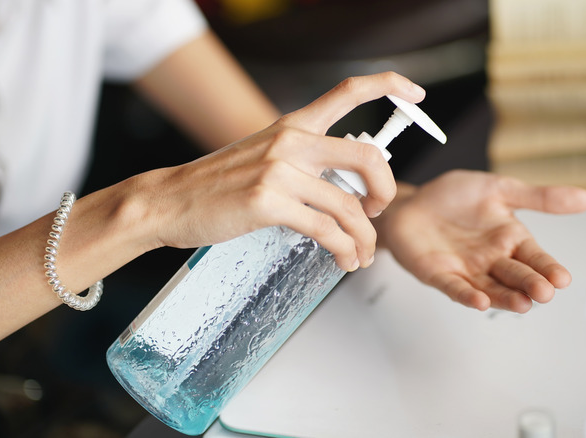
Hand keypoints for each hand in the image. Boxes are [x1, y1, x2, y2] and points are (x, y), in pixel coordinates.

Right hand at [136, 72, 425, 270]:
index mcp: (293, 125)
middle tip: (380, 210)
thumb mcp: (263, 156)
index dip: (389, 85)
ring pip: (350, 207)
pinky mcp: (269, 201)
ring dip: (365, 238)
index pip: (348, 91)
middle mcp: (291, 140)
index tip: (415, 93)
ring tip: (362, 254)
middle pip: (367, 157)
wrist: (169, 201)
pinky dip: (344, 250)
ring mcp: (279, 170)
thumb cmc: (216, 184)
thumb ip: (303, 161)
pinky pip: (326, 230)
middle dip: (387, 190)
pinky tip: (344, 259)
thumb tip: (344, 186)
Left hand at [375, 170, 585, 312]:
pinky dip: (467, 296)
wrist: (412, 202)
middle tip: (545, 293)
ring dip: (506, 298)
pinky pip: (455, 288)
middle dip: (530, 285)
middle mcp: (491, 260)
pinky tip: (480, 302)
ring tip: (522, 304)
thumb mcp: (499, 189)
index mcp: (509, 239)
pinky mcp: (440, 275)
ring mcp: (466, 270)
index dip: (548, 268)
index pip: (535, 257)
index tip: (562, 278)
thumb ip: (539, 197)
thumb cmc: (453, 197)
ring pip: (491, 288)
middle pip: (516, 276)